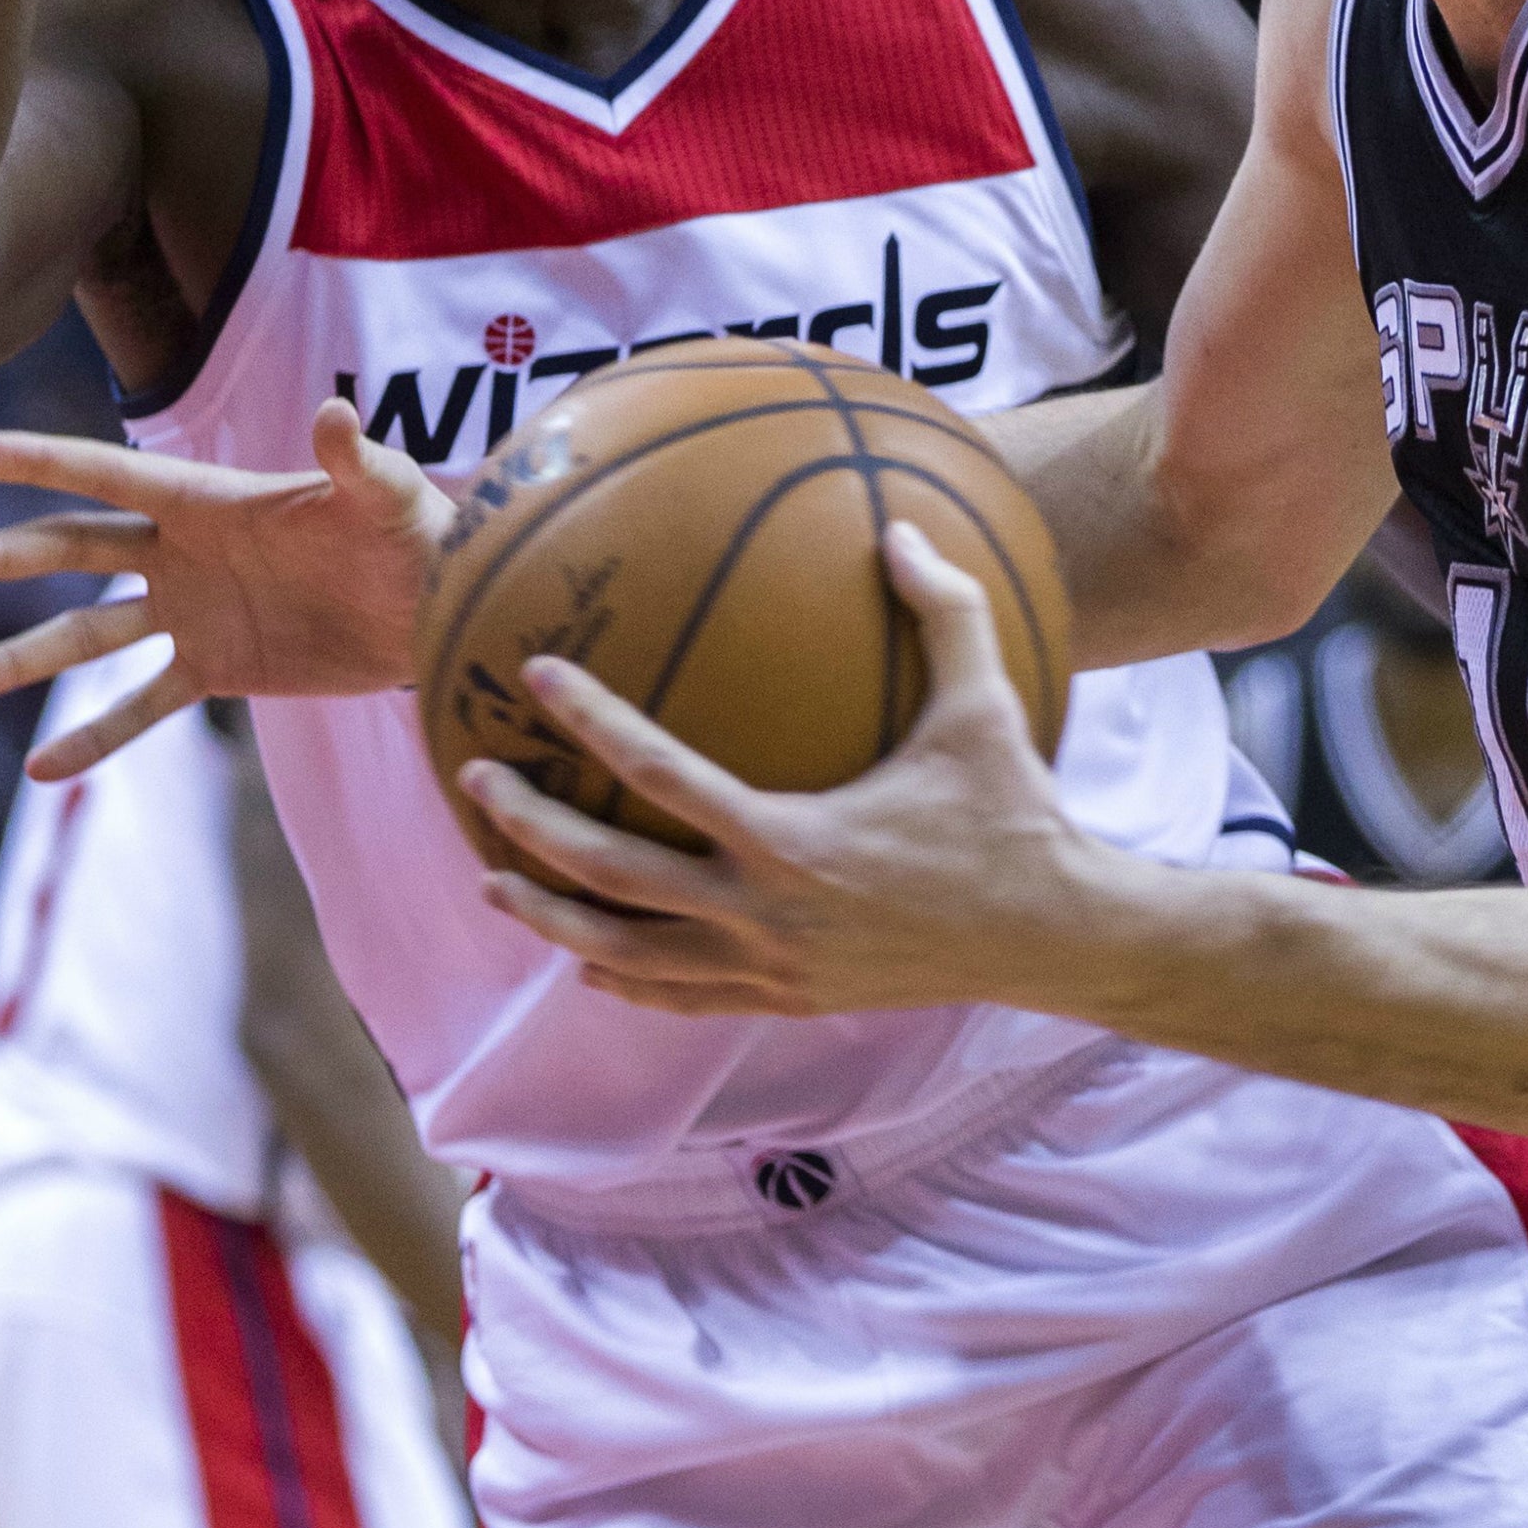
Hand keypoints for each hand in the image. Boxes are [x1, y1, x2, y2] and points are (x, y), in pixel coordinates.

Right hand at [0, 402, 450, 776]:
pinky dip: (96, 737)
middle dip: (3, 559)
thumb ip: (356, 464)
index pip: (109, 476)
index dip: (41, 460)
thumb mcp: (390, 498)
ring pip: (86, 637)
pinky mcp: (218, 671)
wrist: (440, 609)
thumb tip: (338, 416)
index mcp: (209, 500)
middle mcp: (184, 553)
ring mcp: (193, 614)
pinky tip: (41, 771)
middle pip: (74, 551)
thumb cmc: (421, 535)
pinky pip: (144, 707)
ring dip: (17, 658)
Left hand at [460, 526, 1105, 1019]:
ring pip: (625, 955)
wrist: (1052, 938)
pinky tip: (587, 958)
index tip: (537, 675)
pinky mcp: (786, 1001)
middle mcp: (765, 914)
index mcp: (794, 840)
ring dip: (551, 917)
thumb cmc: (1017, 817)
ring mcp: (769, 969)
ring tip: (491, 879)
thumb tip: (898, 526)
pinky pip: (679, 998)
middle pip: (610, 878)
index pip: (662, 776)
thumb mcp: (986, 707)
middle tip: (475, 777)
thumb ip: (944, 611)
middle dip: (528, 829)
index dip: (591, 723)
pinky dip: (621, 979)